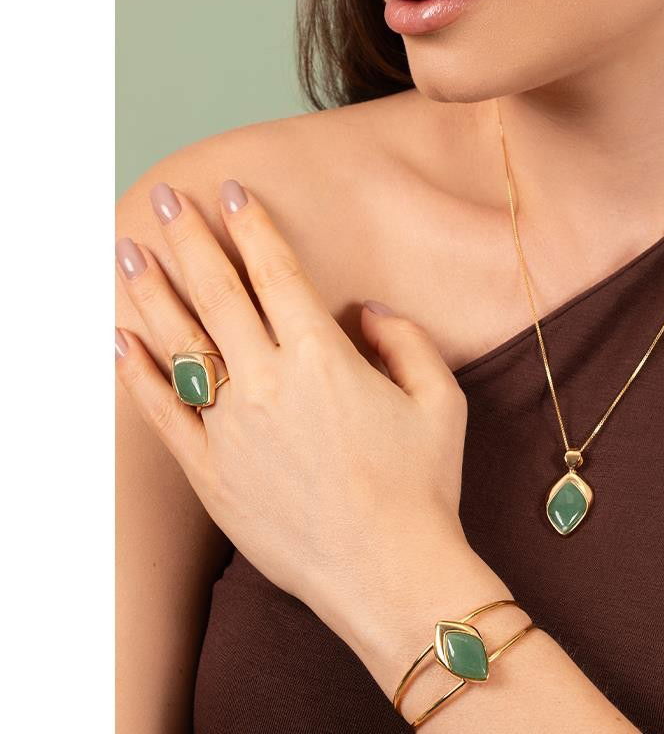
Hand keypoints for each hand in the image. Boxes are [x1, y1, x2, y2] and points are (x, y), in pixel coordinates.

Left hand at [114, 178, 471, 649]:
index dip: (253, 226)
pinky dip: (137, 375)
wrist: (389, 573)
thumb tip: (365, 310)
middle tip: (167, 198)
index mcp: (322, 358)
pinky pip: (162, 415)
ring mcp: (231, 429)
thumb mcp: (441, 399)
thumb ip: (404, 339)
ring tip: (128, 250)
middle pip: (218, 294)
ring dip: (152, 292)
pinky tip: (120, 343)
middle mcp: (268, 383)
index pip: (277, 273)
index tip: (232, 193)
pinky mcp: (209, 473)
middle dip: (190, 239)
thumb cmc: (421, 486)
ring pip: (180, 343)